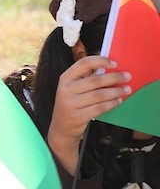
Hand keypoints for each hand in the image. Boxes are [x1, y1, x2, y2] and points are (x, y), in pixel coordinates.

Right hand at [48, 55, 130, 174]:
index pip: (83, 63)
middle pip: (95, 80)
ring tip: (126, 89)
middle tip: (127, 76)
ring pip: (99, 95)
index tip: (115, 63)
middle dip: (114, 77)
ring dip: (116, 91)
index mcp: (64, 78)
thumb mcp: (71, 89)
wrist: (61, 128)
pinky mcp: (77, 116)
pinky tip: (118, 101)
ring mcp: (70, 104)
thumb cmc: (71, 104)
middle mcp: (65, 89)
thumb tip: (109, 70)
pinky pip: (100, 108)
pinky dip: (112, 104)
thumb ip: (85, 79)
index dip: (101, 61)